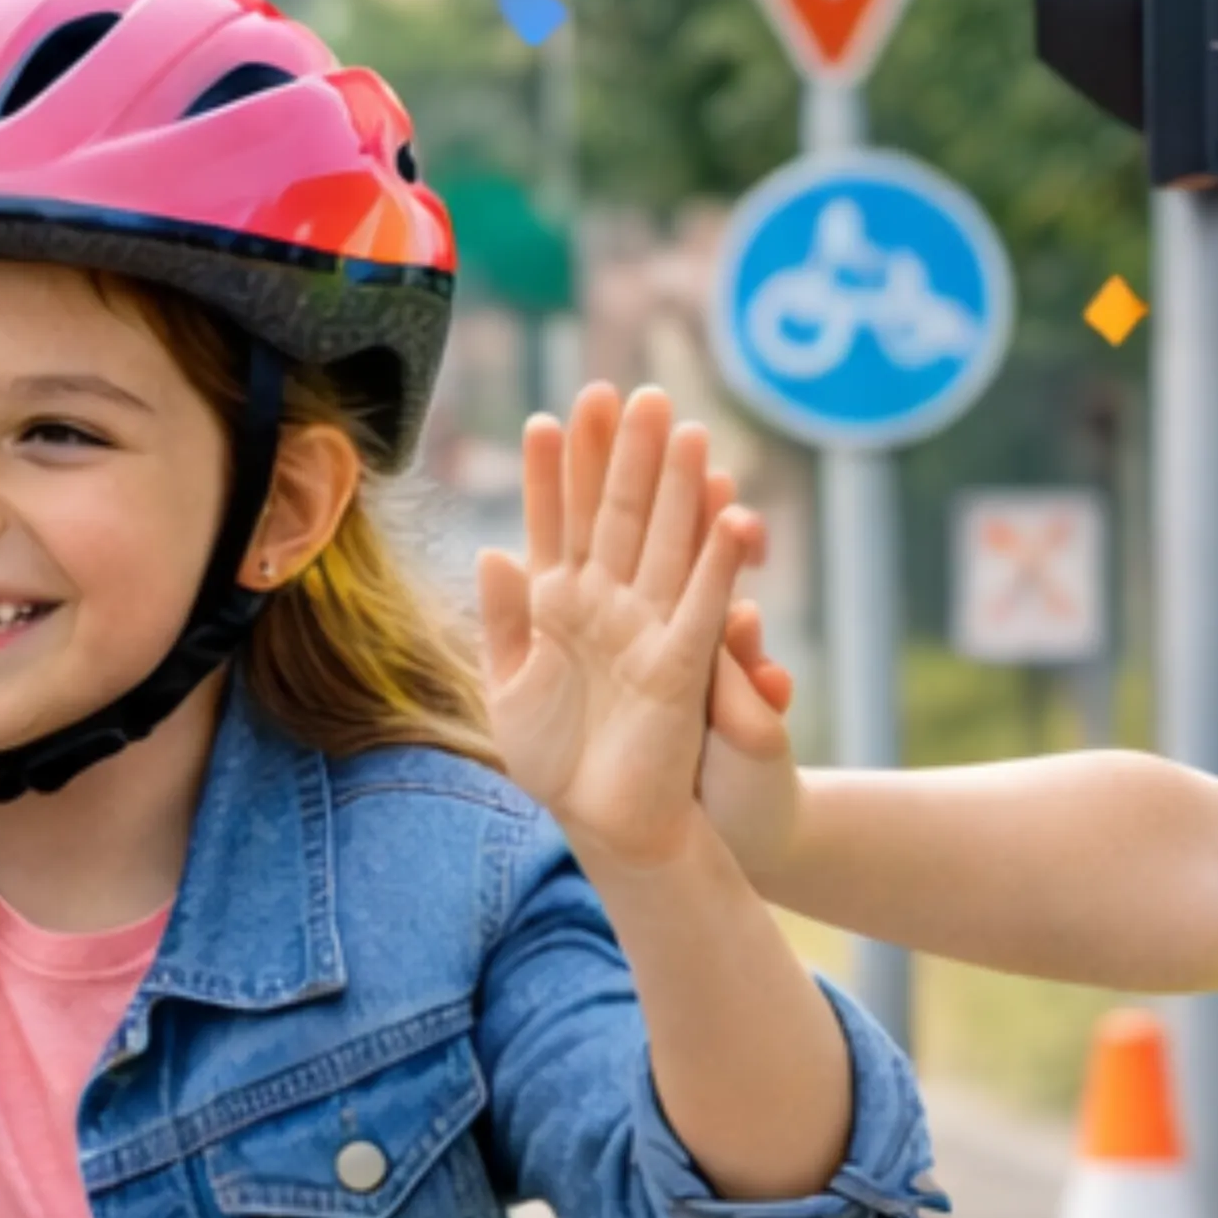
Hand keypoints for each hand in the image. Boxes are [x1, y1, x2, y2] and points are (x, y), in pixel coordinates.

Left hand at [477, 383, 769, 870]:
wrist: (606, 823)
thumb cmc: (556, 759)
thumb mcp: (509, 691)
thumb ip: (503, 621)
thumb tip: (491, 551)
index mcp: (556, 606)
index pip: (553, 523)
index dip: (552, 474)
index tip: (547, 418)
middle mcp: (607, 604)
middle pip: (617, 515)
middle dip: (622, 456)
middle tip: (632, 393)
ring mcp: (648, 627)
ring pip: (666, 543)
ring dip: (676, 490)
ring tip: (683, 430)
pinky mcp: (685, 666)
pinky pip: (704, 606)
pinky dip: (716, 564)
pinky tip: (726, 517)